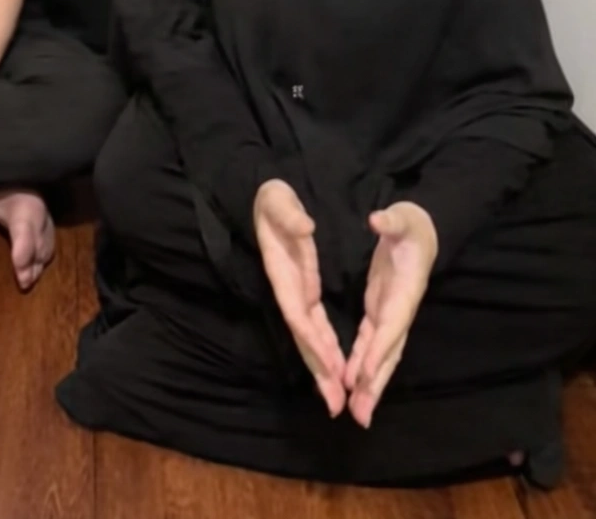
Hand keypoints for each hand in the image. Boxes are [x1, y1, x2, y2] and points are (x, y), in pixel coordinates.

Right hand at [253, 180, 345, 416]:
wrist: (264, 197)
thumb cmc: (271, 198)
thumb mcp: (278, 198)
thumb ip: (289, 214)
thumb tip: (306, 228)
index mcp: (284, 271)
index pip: (297, 311)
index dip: (311, 338)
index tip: (327, 365)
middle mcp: (289, 289)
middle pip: (303, 336)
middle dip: (318, 369)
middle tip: (335, 404)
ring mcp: (296, 292)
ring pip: (310, 337)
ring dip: (323, 367)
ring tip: (338, 400)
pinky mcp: (304, 289)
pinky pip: (316, 325)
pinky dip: (325, 348)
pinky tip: (336, 368)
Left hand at [345, 201, 437, 428]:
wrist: (425, 230)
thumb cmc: (412, 223)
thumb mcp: (403, 216)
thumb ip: (391, 219)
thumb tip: (378, 219)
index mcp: (404, 289)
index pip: (391, 323)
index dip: (379, 349)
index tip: (365, 376)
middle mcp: (399, 310)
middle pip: (388, 353)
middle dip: (375, 384)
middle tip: (361, 415)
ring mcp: (390, 314)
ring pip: (380, 356)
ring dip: (369, 384)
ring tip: (358, 413)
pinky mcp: (380, 311)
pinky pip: (371, 344)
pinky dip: (363, 365)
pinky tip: (352, 384)